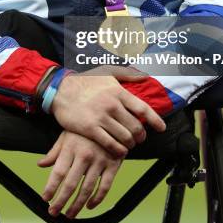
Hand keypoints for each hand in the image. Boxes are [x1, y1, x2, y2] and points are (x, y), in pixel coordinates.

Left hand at [37, 130, 123, 217]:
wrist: (111, 119)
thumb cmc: (85, 129)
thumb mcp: (67, 135)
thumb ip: (55, 152)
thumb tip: (40, 164)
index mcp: (71, 147)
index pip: (58, 172)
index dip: (51, 188)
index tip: (45, 199)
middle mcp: (85, 155)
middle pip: (71, 184)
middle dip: (61, 201)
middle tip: (54, 212)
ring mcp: (100, 160)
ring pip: (87, 189)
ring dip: (77, 205)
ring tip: (70, 214)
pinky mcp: (113, 164)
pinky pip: (105, 187)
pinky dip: (97, 199)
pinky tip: (89, 206)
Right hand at [51, 67, 165, 157]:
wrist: (61, 89)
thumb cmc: (86, 80)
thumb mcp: (107, 71)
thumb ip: (127, 74)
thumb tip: (145, 75)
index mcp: (118, 91)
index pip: (143, 108)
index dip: (155, 120)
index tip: (161, 128)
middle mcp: (112, 105)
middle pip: (136, 126)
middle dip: (141, 135)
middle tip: (140, 138)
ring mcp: (101, 117)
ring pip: (125, 137)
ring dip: (130, 144)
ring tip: (129, 144)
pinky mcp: (90, 129)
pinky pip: (110, 144)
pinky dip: (118, 150)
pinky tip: (119, 151)